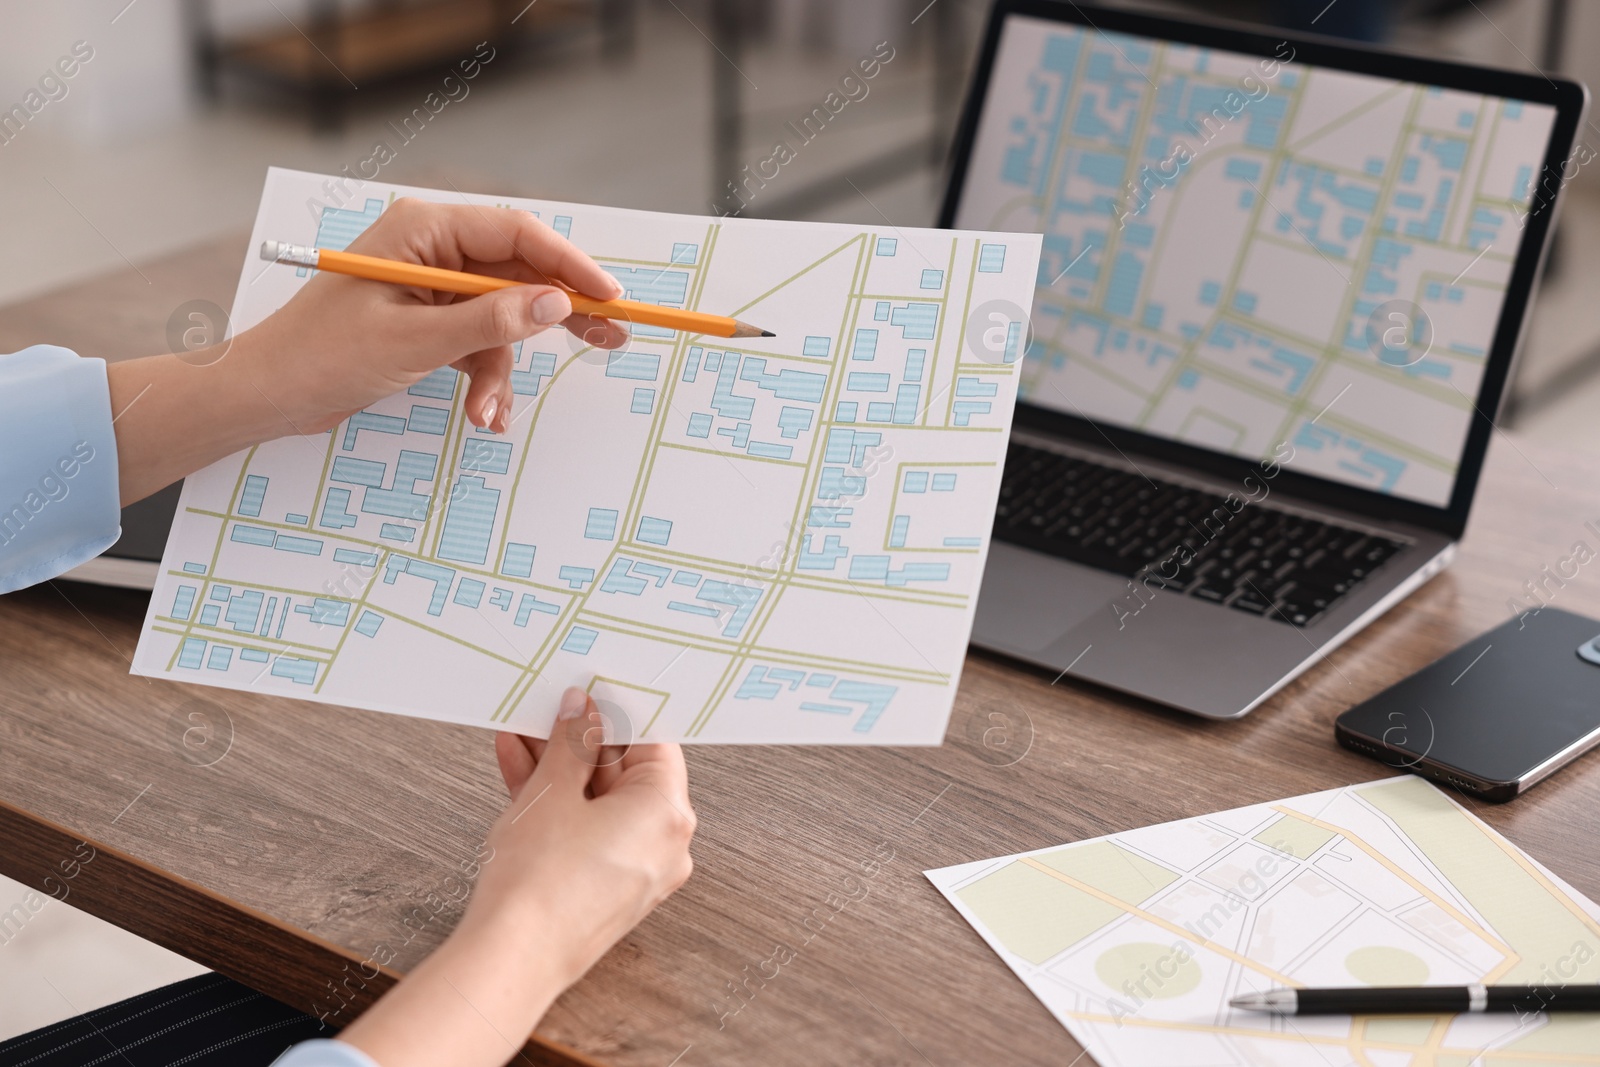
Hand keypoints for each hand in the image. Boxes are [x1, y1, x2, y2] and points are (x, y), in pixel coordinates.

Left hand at [107, 198, 629, 503]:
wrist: (265, 395)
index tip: (608, 296)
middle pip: (518, 272)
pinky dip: (484, 378)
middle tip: (611, 337)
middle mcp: (430, 248)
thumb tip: (555, 304)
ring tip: (492, 413)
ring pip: (501, 318)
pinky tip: (481, 413)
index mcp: (422, 228)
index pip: (516, 233)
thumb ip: (490, 322)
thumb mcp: (414, 342)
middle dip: (556, 315)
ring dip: (503, 369)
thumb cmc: (319, 356)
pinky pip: (478, 343)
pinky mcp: (426, 320)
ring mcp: (429, 285)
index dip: (570, 265)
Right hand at [336, 689, 693, 1066]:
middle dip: (578, 741)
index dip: (618, 714)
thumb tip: (580, 711)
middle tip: (547, 711)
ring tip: (520, 735)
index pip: (654, 744)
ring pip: (599, 802)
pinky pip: (588, 832)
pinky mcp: (605, 887)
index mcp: (669, 813)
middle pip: (624, 773)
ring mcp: (636, 869)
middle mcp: (664, 844)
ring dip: (559, 769)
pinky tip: (518, 770)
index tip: (589, 694)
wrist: (512, 958)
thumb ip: (570, 743)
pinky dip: (559, 806)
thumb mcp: (553, 792)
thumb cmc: (540, 882)